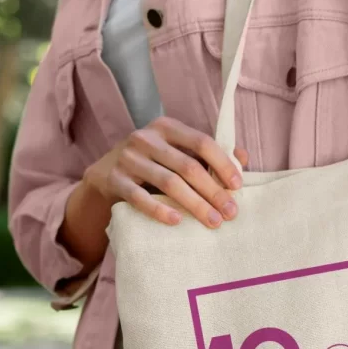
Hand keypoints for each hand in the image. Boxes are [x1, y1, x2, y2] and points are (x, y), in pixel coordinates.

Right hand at [82, 116, 246, 228]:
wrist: (103, 175)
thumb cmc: (150, 164)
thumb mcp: (175, 152)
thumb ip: (207, 154)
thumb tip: (244, 158)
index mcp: (166, 127)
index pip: (201, 142)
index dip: (222, 163)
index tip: (237, 186)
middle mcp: (145, 138)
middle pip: (187, 166)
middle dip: (213, 191)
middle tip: (230, 212)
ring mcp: (128, 158)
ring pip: (168, 182)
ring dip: (194, 204)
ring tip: (212, 221)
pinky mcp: (114, 180)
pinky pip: (139, 197)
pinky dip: (159, 210)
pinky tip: (176, 221)